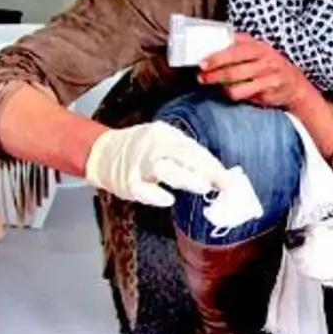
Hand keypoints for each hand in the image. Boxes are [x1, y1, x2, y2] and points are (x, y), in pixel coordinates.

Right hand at [83, 121, 229, 206]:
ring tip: (203, 188)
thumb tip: (214, 175)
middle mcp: (153, 145)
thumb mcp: (163, 144)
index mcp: (165, 134)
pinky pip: (143, 189)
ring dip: (186, 179)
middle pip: (184, 155)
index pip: (195, 150)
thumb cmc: (139, 150)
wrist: (103, 152)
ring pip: (165, 169)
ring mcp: (139, 163)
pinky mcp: (127, 181)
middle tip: (224, 185)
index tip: (230, 181)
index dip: (214, 166)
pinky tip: (169, 199)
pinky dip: (157, 195)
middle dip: (208, 171)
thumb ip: (186, 157)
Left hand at [198, 33, 313, 108]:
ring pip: (236, 86)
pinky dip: (234, 94)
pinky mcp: (267, 92)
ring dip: (221, 86)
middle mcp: (265, 61)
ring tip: (214, 84)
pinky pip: (244, 95)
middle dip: (213, 75)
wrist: (293, 83)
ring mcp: (267, 78)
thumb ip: (239, 43)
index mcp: (259, 47)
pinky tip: (232, 90)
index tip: (202, 63)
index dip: (216, 58)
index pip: (234, 51)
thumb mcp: (257, 48)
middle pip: (233, 71)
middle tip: (202, 77)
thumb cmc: (269, 63)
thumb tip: (214, 40)